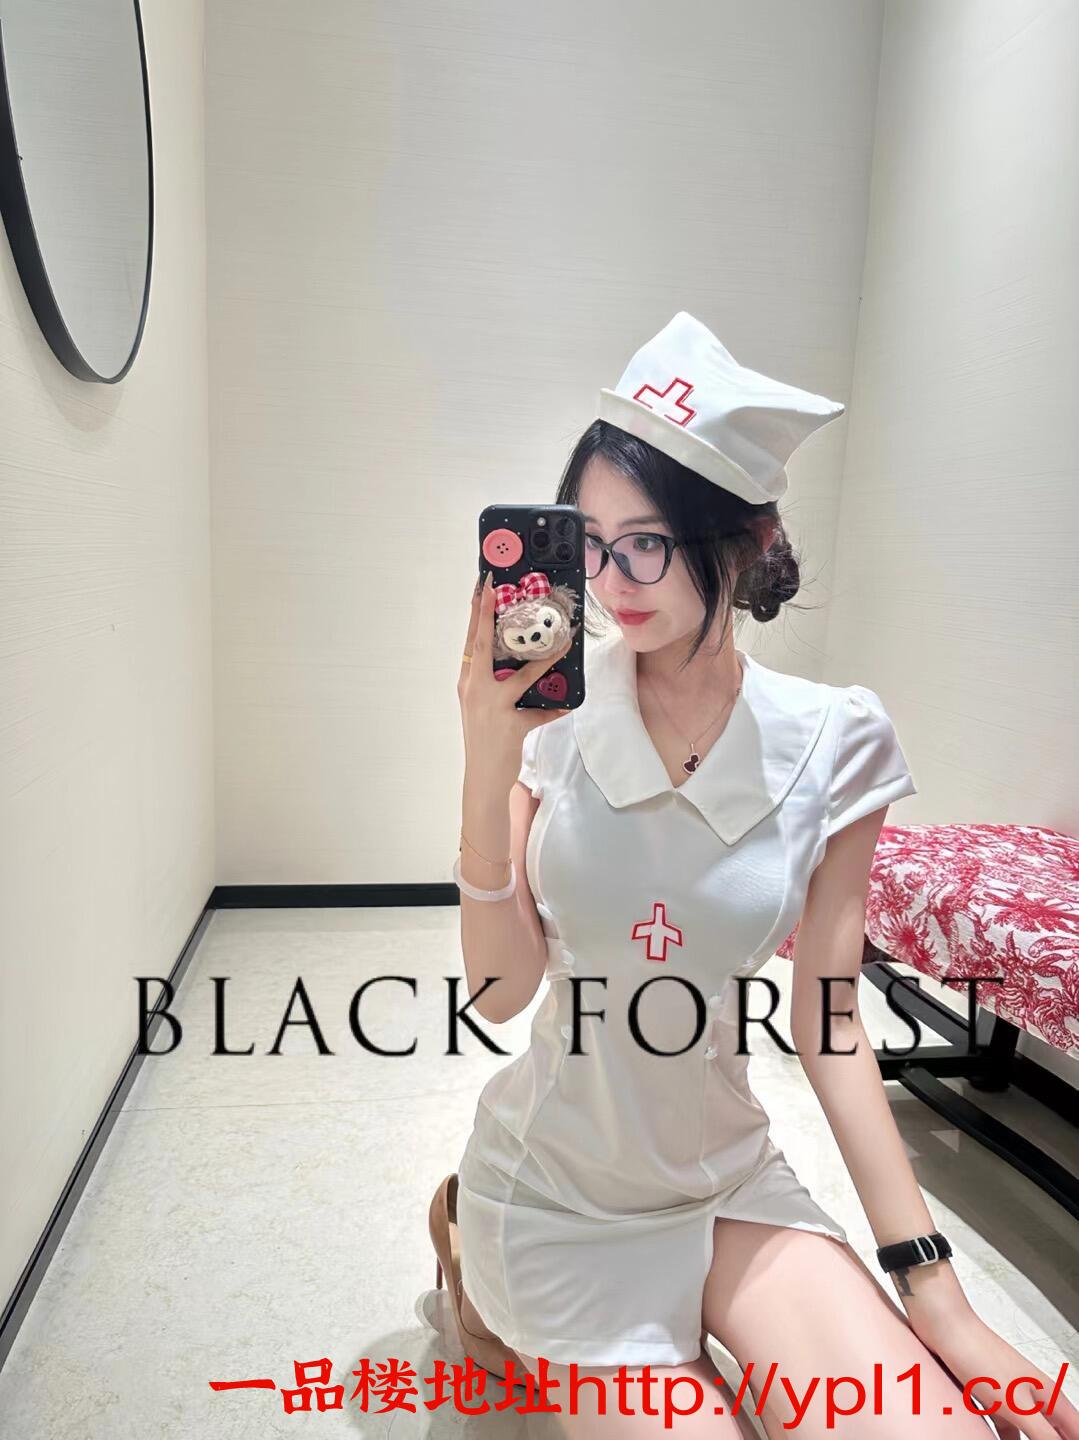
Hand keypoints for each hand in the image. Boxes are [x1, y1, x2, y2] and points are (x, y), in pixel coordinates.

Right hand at [458, 571, 576, 783]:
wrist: (482, 777)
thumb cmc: (484, 739)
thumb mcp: (481, 706)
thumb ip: (495, 683)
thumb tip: (522, 660)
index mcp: (467, 682)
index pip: (470, 640)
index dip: (476, 611)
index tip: (481, 585)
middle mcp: (475, 689)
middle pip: (481, 644)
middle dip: (488, 613)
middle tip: (496, 585)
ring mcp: (491, 706)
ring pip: (521, 674)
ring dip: (545, 657)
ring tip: (564, 641)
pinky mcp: (510, 725)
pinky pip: (539, 712)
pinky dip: (555, 707)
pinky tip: (567, 703)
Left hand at [909, 1307, 1077, 1437]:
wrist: (942, 1325)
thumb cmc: (978, 1354)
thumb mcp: (1017, 1406)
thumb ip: (1044, 1435)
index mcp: (1050, 1396)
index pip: (1076, 1431)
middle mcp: (1033, 1396)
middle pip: (1054, 1434)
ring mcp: (1010, 1396)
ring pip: (1026, 1433)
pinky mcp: (988, 1396)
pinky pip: (1002, 1426)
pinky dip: (1000, 1437)